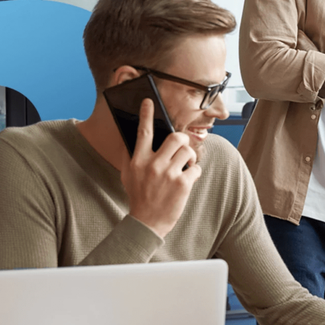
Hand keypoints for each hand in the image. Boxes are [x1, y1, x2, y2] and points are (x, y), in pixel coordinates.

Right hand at [122, 98, 201, 237]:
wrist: (146, 223)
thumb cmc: (138, 197)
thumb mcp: (127, 175)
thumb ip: (130, 156)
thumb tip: (133, 137)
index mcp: (138, 160)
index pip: (143, 132)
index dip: (146, 114)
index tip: (149, 101)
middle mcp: (153, 165)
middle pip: (175, 137)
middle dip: (182, 139)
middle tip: (182, 146)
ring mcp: (169, 174)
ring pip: (188, 151)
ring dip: (190, 157)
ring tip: (186, 165)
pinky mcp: (183, 184)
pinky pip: (197, 169)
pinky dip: (195, 173)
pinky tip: (187, 180)